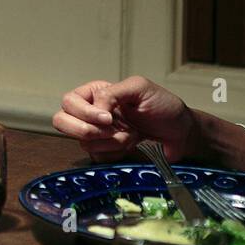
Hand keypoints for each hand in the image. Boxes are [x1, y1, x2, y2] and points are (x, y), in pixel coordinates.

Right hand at [52, 76, 195, 162]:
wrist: (182, 133)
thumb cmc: (163, 106)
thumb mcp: (139, 88)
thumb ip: (113, 93)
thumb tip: (96, 111)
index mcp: (94, 94)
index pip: (69, 102)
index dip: (84, 112)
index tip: (109, 118)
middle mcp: (90, 113)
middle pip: (62, 122)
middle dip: (85, 129)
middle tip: (110, 130)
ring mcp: (97, 134)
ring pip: (82, 142)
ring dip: (110, 141)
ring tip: (131, 135)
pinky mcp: (106, 151)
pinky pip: (96, 156)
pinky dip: (114, 153)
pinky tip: (129, 145)